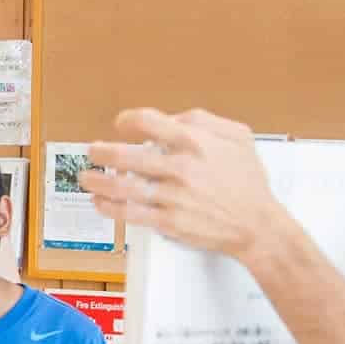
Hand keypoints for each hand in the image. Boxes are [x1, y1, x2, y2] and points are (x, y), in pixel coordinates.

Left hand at [80, 109, 286, 261]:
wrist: (259, 225)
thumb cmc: (249, 183)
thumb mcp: (238, 137)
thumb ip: (204, 120)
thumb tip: (172, 118)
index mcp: (195, 143)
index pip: (148, 121)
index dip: (128, 119)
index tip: (121, 123)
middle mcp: (180, 168)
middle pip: (125, 155)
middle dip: (101, 152)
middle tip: (93, 151)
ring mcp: (172, 196)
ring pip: (122, 187)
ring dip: (97, 181)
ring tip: (85, 177)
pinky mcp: (169, 222)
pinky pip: (130, 213)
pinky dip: (109, 207)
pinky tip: (100, 202)